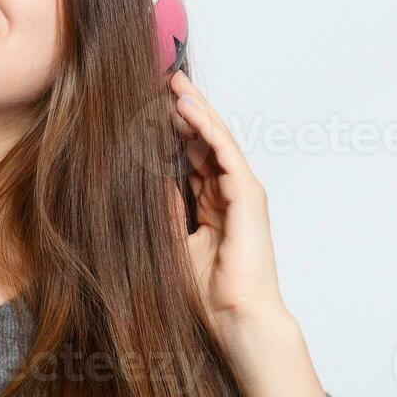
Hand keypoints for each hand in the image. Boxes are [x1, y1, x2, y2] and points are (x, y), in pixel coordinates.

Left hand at [168, 68, 287, 331]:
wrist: (236, 317)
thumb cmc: (209, 291)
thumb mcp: (173, 241)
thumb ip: (166, 209)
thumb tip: (147, 179)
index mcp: (213, 204)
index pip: (192, 156)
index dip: (173, 130)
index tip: (149, 106)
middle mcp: (229, 192)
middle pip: (205, 140)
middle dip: (185, 109)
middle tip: (163, 79)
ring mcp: (242, 192)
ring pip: (216, 138)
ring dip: (195, 109)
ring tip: (173, 82)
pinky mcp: (248, 195)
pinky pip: (225, 151)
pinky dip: (206, 126)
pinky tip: (187, 107)